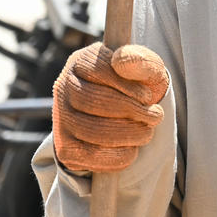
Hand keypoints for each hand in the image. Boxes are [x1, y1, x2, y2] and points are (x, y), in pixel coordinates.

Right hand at [52, 42, 168, 173]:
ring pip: (92, 130)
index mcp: (81, 61)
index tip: (147, 96)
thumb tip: (122, 61)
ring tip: (147, 131)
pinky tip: (132, 147)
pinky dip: (119, 154)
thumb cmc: (137, 88)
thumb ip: (141, 61)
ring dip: (129, 133)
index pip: (98, 68)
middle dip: (131, 110)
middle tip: (155, 116)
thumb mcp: (147, 70)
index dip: (127, 85)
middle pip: (93, 100)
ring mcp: (61, 119)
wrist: (126, 120)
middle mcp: (63, 87)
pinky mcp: (65, 148)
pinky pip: (91, 156)